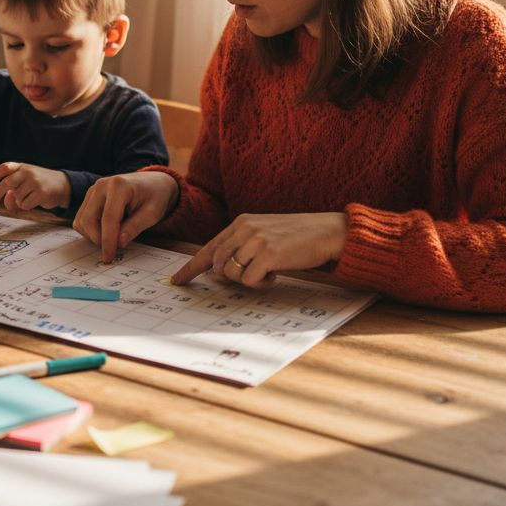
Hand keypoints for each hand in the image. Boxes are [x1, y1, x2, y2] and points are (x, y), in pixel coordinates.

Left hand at [0, 163, 70, 211]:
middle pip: (7, 182)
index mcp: (22, 167)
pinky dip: (26, 206)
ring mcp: (35, 182)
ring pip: (16, 196)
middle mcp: (28, 172)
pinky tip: (34, 202)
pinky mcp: (41, 193)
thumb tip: (7, 198)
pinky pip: (25, 204)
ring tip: (28, 198)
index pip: (6, 167)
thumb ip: (13, 189)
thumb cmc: (39, 185)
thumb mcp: (25, 182)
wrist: (62, 185)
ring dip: (18, 201)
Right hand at [73, 172, 178, 262]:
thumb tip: (119, 243)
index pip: (108, 218)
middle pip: (89, 220)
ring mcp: (93, 190)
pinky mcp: (89, 197)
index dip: (107, 241)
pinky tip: (106, 231)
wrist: (153, 182)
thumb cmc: (155, 197)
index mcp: (119, 186)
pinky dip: (90, 230)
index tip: (109, 258)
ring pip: (82, 221)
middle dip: (98, 240)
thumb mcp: (152, 213)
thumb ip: (135, 227)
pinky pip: (81, 219)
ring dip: (93, 236)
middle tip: (114, 249)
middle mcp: (101, 185)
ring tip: (113, 238)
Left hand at [170, 212, 346, 287]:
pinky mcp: (268, 254)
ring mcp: (256, 240)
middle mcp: (245, 229)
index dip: (191, 267)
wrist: (328, 232)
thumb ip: (241, 248)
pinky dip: (261, 283)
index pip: (209, 248)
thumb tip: (218, 273)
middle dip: (228, 277)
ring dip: (248, 280)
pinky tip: (276, 273)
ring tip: (270, 270)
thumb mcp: (265, 236)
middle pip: (217, 264)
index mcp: (241, 223)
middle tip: (254, 275)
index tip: (177, 280)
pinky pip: (249, 280)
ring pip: (231, 273)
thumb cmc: (298, 237)